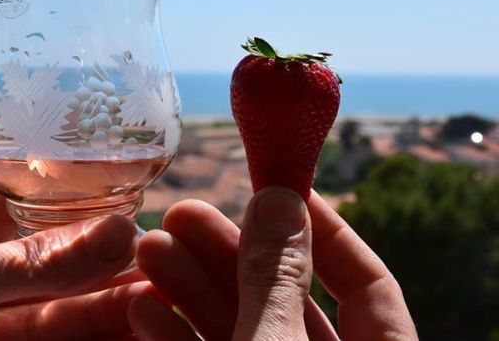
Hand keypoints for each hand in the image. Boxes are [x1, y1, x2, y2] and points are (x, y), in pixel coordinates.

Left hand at [0, 191, 143, 339]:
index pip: (8, 212)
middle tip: (157, 258)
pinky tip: (131, 325)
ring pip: (50, 315)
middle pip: (38, 267)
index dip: (64, 214)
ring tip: (160, 292)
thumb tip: (119, 230)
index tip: (121, 214)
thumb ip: (35, 262)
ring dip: (104, 305)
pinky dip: (88, 337)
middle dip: (96, 265)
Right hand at [129, 188, 417, 339]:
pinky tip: (142, 309)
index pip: (367, 284)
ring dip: (190, 288)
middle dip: (228, 252)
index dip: (323, 227)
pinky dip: (174, 336)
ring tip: (149, 246)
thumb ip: (277, 281)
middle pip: (285, 299)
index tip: (272, 184)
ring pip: (239, 327)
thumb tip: (280, 200)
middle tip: (182, 211)